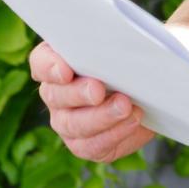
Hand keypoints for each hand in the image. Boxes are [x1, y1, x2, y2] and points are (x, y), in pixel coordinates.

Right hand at [28, 40, 153, 161]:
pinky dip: (113, 134)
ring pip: (72, 124)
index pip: (41, 61)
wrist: (148, 95)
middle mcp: (56, 93)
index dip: (50, 67)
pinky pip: (90, 146)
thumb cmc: (129, 63)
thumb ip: (113, 43)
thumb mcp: (123, 48)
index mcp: (58, 62)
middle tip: (99, 90)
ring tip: (125, 107)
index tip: (66, 71)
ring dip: (100, 116)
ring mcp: (66, 121)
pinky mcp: (83, 144)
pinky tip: (131, 121)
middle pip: (55, 95)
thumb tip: (121, 42)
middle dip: (78, 93)